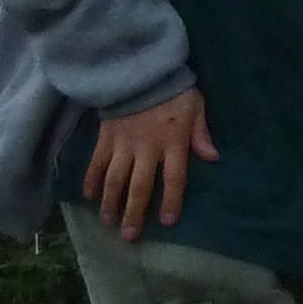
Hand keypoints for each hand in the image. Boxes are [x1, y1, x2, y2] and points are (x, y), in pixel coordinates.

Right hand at [83, 89, 216, 236]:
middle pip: (140, 186)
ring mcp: (123, 144)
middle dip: (134, 213)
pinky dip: (91, 179)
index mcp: (172, 142)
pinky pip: (97, 162)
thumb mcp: (195, 106)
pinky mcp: (105, 136)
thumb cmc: (172, 89)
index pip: (174, 178)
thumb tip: (212, 158)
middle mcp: (147, 148)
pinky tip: (89, 196)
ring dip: (111, 203)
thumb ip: (201, 133)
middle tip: (129, 236)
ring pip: (116, 179)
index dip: (171, 201)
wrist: (139, 67)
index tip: (168, 221)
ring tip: (108, 222)